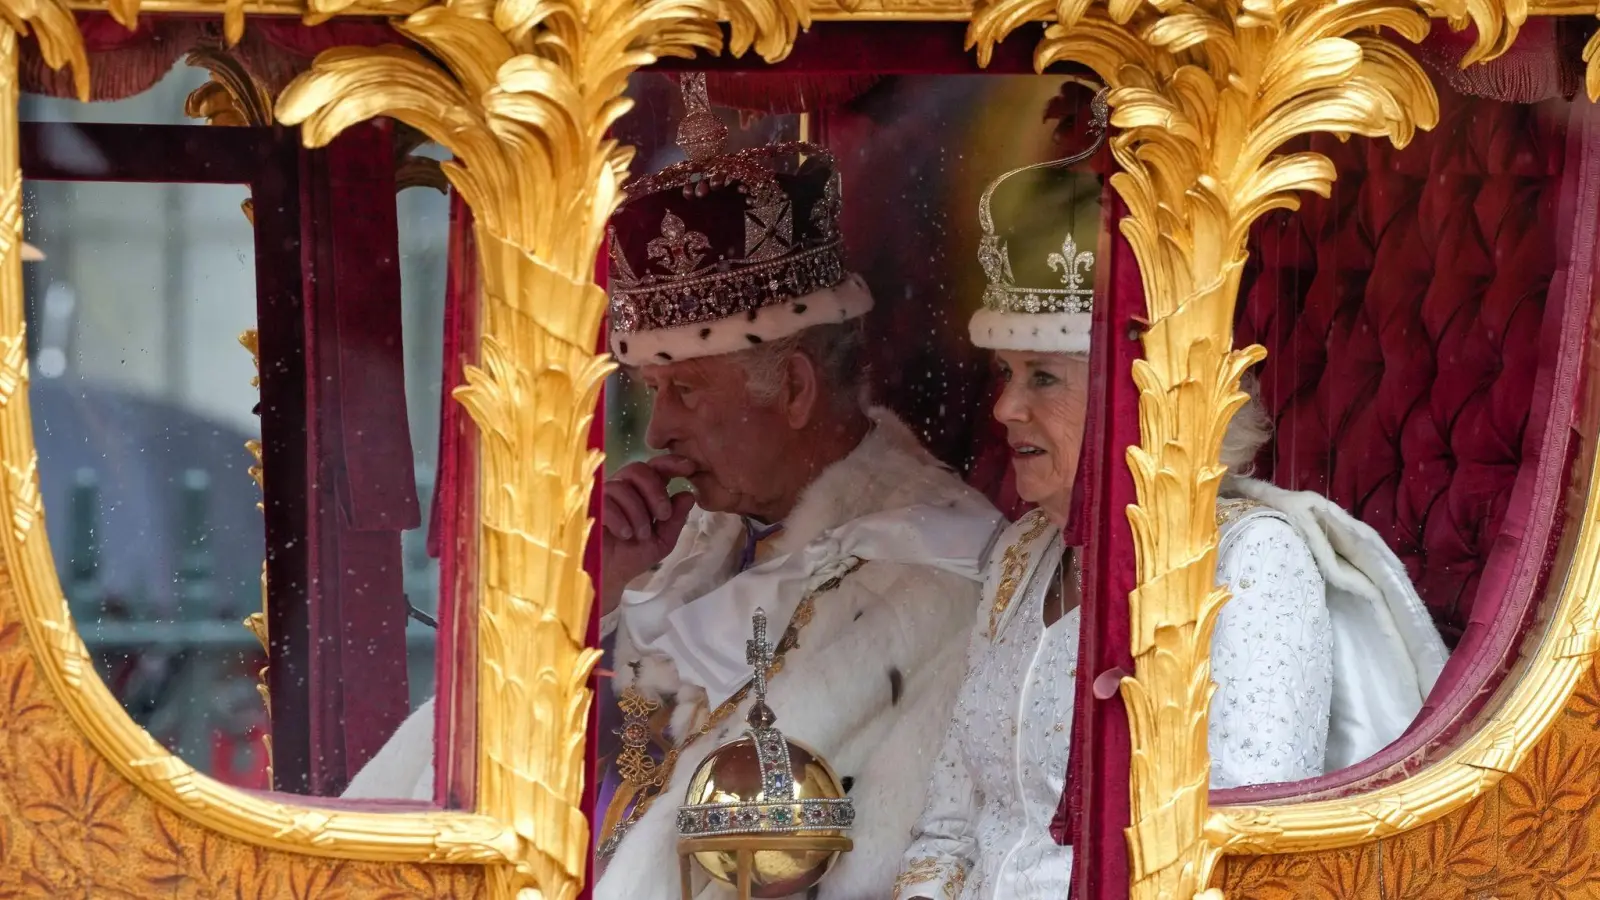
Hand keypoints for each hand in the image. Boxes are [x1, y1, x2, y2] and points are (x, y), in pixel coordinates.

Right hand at [601, 455, 697, 614]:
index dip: (672, 463)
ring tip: (640, 535)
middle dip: (655, 491)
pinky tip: (625, 534)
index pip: (656, 468)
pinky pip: (606, 502)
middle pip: (639, 469)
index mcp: (643, 493)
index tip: (689, 467)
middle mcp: (623, 488)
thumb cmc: (632, 556)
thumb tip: (688, 495)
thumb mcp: (662, 541)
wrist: (607, 577)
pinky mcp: (587, 507)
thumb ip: (675, 519)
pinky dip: (620, 518)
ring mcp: (603, 495)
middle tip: (662, 515)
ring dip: (638, 512)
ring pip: (623, 487)